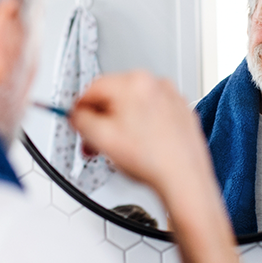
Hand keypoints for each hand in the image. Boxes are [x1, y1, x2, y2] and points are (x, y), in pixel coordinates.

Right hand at [68, 71, 212, 197]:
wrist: (185, 179)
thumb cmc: (152, 161)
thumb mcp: (101, 139)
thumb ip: (80, 120)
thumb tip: (76, 115)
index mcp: (135, 82)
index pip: (93, 88)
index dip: (80, 108)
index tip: (77, 121)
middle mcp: (156, 83)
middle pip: (115, 95)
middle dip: (101, 119)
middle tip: (95, 140)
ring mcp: (172, 97)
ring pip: (134, 104)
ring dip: (121, 123)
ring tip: (119, 147)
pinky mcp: (182, 111)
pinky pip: (154, 113)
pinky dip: (144, 126)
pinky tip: (142, 147)